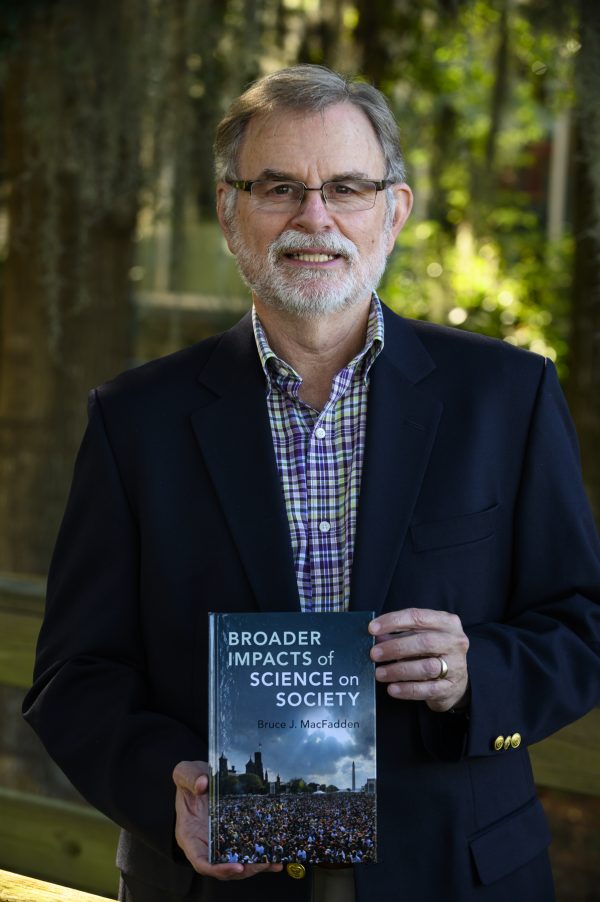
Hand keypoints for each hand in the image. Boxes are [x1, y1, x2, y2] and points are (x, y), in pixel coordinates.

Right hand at [172, 761, 282, 878]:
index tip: (237, 867)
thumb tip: (202, 784)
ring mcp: (219, 842)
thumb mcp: (184, 773)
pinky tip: (275, 859)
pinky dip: (260, 857)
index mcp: (190, 835)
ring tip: (273, 862)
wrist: (202, 776)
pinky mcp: (233, 837)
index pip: (201, 862)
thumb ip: (189, 777)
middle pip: (223, 867)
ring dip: (255, 866)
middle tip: (262, 864)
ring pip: (237, 863)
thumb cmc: (190, 778)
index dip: (218, 869)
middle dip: (244, 869)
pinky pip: (246, 851)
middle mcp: (204, 844)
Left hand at [369, 608, 468, 711]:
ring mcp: (456, 665)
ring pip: (426, 667)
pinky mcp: (450, 687)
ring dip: (398, 670)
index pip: (418, 617)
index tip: (372, 629)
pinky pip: (427, 689)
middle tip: (374, 654)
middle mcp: (455, 642)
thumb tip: (376, 637)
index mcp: (447, 622)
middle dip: (395, 647)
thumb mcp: (419, 637)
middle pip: (424, 642)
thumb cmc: (433, 652)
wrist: (456, 682)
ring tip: (379, 673)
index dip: (393, 621)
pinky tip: (392, 688)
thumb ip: (399, 635)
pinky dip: (407, 689)